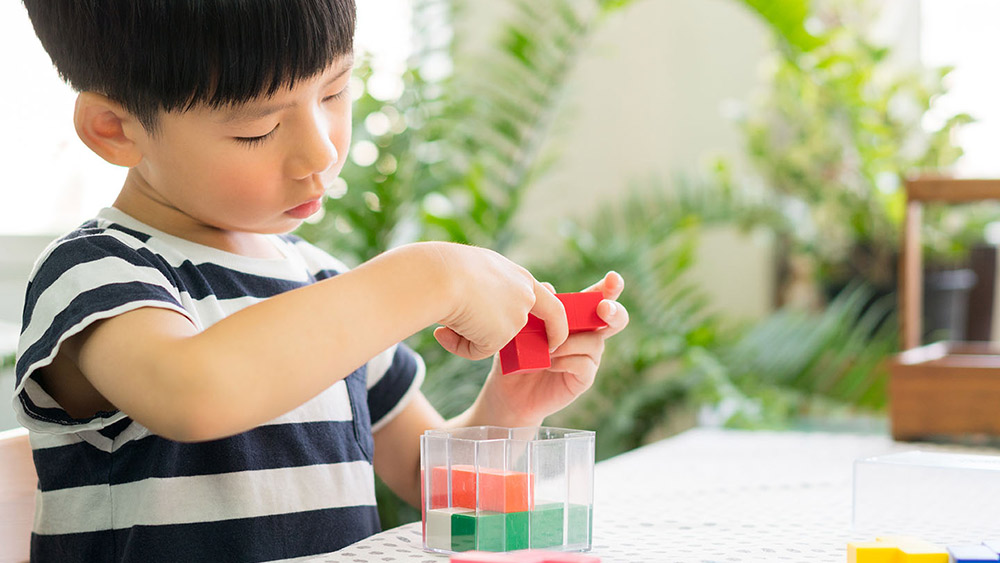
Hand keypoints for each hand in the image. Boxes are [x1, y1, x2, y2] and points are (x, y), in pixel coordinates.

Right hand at [431, 243, 568, 360]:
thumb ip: (486, 292)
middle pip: (522, 325)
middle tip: (494, 344)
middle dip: (506, 337)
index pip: (547, 303)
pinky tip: (444, 331)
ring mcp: (516, 318)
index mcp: (519, 277)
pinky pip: (477, 350)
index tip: (552, 338)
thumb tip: (477, 316)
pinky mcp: (501, 337)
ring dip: (467, 334)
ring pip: (491, 339)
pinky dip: (460, 345)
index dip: (554, 323)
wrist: (442, 276)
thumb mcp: (474, 272)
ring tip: (446, 317)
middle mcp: (524, 297)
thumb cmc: (448, 269)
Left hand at [475, 271, 628, 425]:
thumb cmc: (515, 353)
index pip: (596, 297)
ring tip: (544, 349)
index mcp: (574, 316)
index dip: (609, 288)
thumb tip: (549, 287)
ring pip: (593, 341)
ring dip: (569, 342)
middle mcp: (587, 334)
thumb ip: (537, 306)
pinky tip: (548, 365)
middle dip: (613, 311)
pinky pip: (584, 363)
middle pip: (615, 318)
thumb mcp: (520, 326)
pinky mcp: (584, 378)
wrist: (508, 390)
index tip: (614, 278)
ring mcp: (588, 356)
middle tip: (603, 309)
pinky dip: (565, 361)